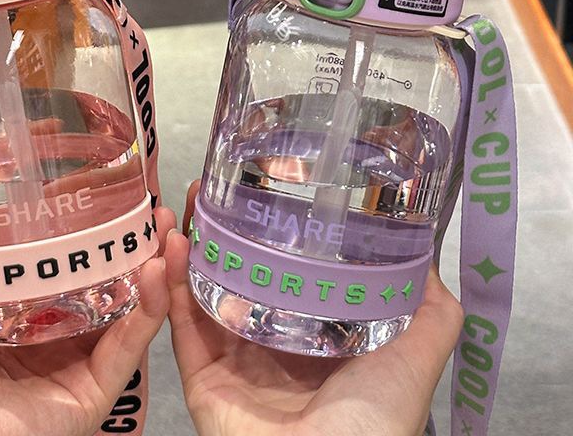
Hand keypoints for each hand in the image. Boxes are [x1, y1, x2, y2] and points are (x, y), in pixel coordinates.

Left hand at [0, 206, 175, 435]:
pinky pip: (128, 347)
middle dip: (134, 247)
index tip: (111, 198)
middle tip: (154, 210)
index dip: (91, 237)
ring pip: (127, 313)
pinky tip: (157, 271)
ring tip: (168, 231)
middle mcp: (51, 342)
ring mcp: (74, 368)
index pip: (66, 272)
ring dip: (154, 270)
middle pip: (106, 288)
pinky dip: (149, 310)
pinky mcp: (92, 394)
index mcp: (15, 320)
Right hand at [166, 182, 462, 435]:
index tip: (260, 188)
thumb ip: (431, 311)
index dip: (269, 232)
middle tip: (210, 188)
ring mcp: (233, 360)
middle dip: (220, 230)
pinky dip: (169, 286)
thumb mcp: (417, 355)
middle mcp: (271, 343)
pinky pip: (181, 325)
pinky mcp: (202, 377)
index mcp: (315, 336)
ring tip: (185, 201)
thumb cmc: (376, 415)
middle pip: (236, 275)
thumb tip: (424, 254)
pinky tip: (170, 247)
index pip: (284, 272)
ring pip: (202, 291)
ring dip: (189, 247)